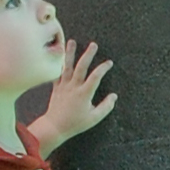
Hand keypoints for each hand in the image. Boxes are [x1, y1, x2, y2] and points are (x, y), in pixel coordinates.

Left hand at [31, 40, 114, 154]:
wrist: (54, 127)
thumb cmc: (75, 124)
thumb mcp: (94, 118)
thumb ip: (106, 106)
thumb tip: (114, 96)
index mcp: (84, 93)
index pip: (96, 77)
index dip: (103, 68)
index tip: (109, 63)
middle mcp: (74, 87)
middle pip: (81, 67)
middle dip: (88, 54)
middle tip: (93, 44)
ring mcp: (64, 86)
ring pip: (67, 67)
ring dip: (70, 53)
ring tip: (72, 42)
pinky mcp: (56, 88)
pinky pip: (57, 73)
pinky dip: (58, 63)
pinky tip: (60, 55)